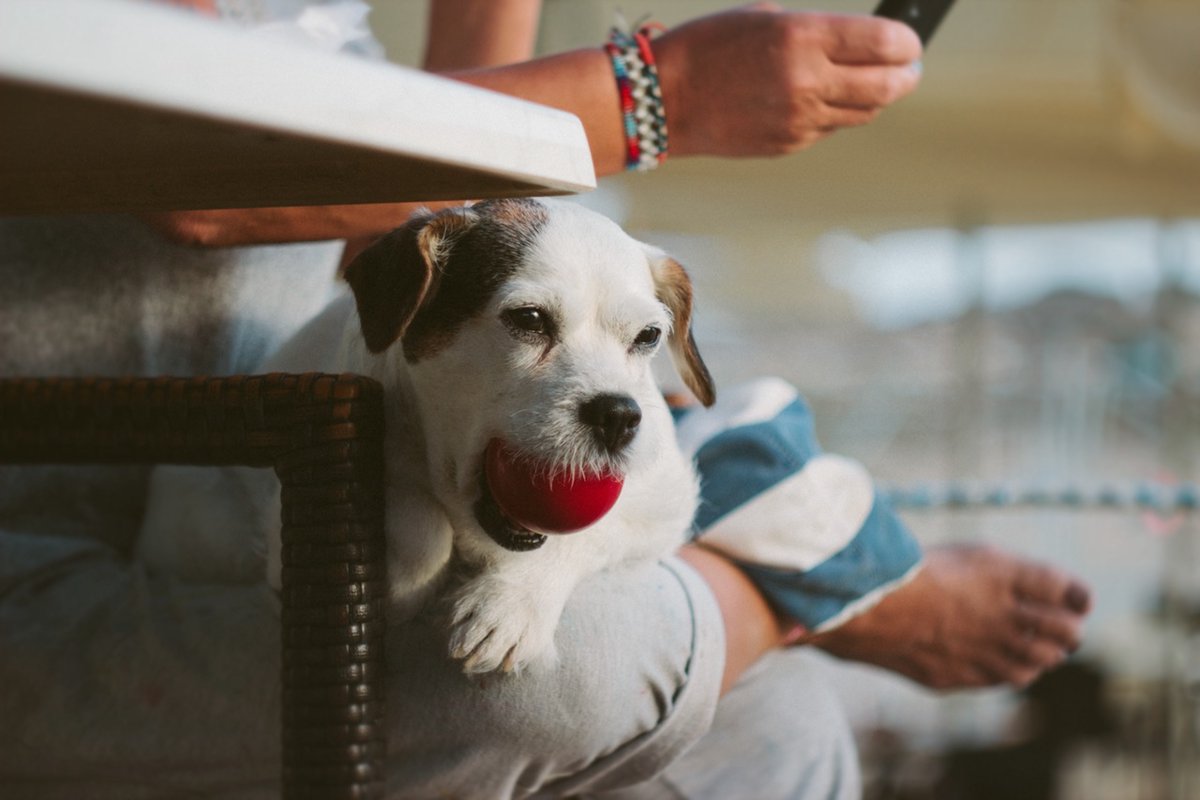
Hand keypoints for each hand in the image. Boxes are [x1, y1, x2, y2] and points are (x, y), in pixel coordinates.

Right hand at [652, 4, 922, 157]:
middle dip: (905, 76)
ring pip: (862, 113)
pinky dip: (838, 113)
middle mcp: (806, 82)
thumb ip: (816, 33)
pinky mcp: (787, 144)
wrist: (664, 99)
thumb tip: (856, 46)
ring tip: (879, 84)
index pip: (883, 44)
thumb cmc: (709, 47)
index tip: (911, 43)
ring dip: (877, 98)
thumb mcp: (766, 18)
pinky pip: (829, 128)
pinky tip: (830, 100)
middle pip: (885, 86)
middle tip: (909, 69)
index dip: (906, 44)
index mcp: (802, 38)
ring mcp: (798, 119)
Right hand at [809, 544, 1092, 688]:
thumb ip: (1019, 573)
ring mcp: (986, 651)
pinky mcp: (964, 675)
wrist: (864, 604)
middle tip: (1061, 625)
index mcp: (1008, 576)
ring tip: (1030, 642)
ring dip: (1043, 652)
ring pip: (1040, 662)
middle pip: (1067, 633)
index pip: (1074, 593)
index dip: (1077, 596)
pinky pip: (1005, 678)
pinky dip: (1011, 668)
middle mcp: (1005, 617)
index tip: (1075, 599)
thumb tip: (1070, 596)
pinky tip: (1000, 656)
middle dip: (1068, 629)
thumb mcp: (971, 553)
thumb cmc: (913, 567)